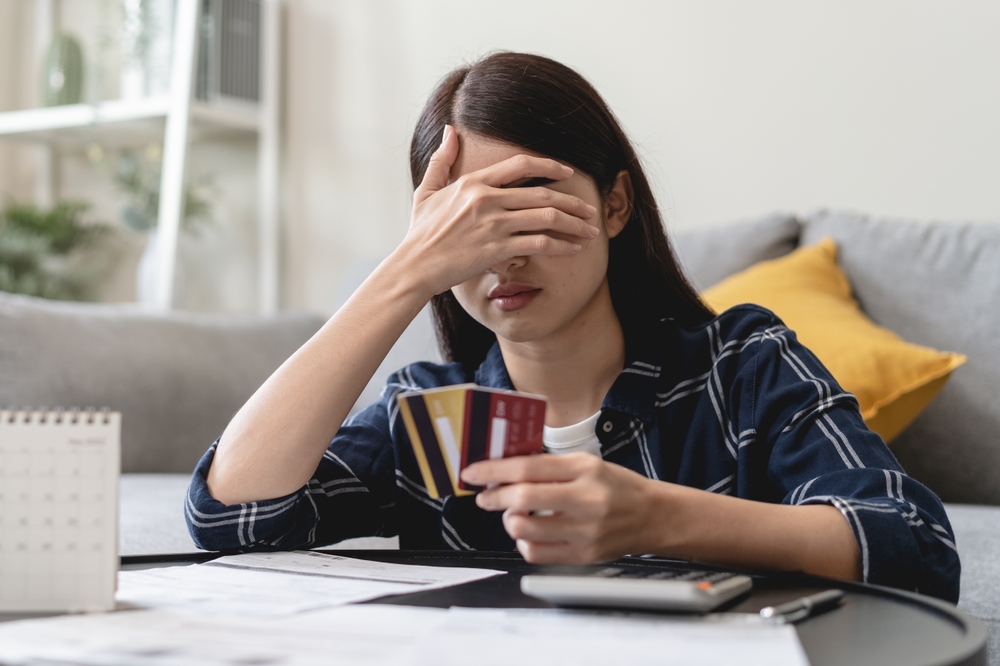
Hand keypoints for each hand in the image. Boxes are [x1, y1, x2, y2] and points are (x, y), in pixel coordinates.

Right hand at [398, 125, 599, 296]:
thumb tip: (449, 130)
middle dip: (572, 201)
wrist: (414, 266)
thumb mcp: (426, 190)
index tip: (568, 173)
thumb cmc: (420, 233)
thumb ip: (441, 160)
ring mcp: (493, 224)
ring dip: (574, 224)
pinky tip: (574, 249)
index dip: (549, 166)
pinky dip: (562, 245)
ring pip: (547, 217)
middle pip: (542, 193)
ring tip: (590, 230)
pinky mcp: (497, 249)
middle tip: (589, 209)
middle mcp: (487, 199)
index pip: (520, 165)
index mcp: (473, 182)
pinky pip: (539, 243)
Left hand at [461, 453, 657, 564]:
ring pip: (525, 530)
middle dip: (495, 497)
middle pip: (524, 499)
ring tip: (514, 514)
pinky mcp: (583, 556)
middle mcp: (586, 500)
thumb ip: (549, 466)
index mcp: (585, 470)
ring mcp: (585, 532)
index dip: (494, 470)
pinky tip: (531, 533)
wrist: (652, 516)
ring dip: (509, 520)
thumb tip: (504, 469)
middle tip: (486, 496)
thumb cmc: (617, 486)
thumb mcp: (587, 464)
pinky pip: (537, 553)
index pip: (529, 468)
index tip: (473, 472)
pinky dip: (524, 542)